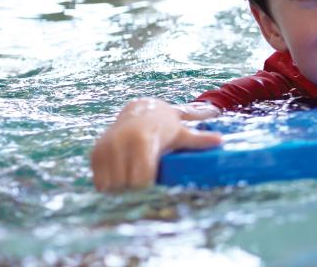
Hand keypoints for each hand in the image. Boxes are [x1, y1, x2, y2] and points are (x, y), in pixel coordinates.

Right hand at [90, 99, 221, 191]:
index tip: (156, 203)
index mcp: (142, 141)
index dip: (148, 193)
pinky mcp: (95, 154)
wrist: (139, 109)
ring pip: (110, 186)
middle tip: (146, 207)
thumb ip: (198, 139)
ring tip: (134, 203)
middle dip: (135, 198)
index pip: (142, 178)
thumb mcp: (181, 132)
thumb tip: (221, 141)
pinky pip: (100, 181)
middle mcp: (120, 144)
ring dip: (121, 196)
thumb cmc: (164, 123)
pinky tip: (122, 193)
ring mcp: (105, 149)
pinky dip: (110, 190)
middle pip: (125, 186)